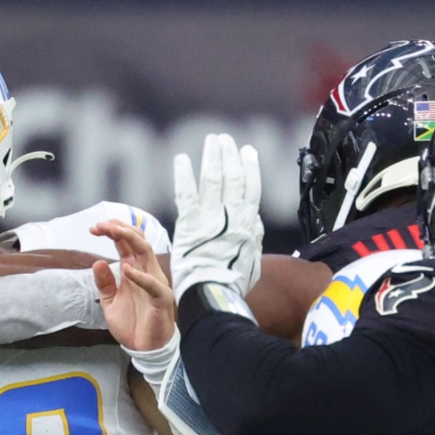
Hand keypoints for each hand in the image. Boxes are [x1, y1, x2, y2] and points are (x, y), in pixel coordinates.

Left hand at [90, 220, 174, 350]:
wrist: (144, 347)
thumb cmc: (131, 323)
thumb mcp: (110, 302)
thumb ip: (104, 283)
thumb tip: (97, 262)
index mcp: (133, 270)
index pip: (125, 243)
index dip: (112, 231)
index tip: (94, 228)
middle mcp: (145, 271)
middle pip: (137, 241)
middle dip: (120, 229)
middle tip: (101, 225)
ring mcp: (154, 282)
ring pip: (146, 253)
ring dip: (130, 240)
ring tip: (113, 233)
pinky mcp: (161, 298)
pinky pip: (152, 284)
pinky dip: (139, 276)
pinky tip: (126, 269)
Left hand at [170, 133, 263, 301]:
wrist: (214, 294)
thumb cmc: (233, 283)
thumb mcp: (252, 260)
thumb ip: (252, 237)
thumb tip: (253, 222)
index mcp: (248, 223)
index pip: (251, 187)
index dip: (249, 167)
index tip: (247, 151)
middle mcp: (231, 215)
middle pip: (232, 177)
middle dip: (229, 155)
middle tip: (224, 140)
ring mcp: (210, 218)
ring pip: (213, 179)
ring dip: (212, 157)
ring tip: (211, 141)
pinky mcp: (189, 224)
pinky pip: (186, 194)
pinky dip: (184, 175)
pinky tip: (181, 159)